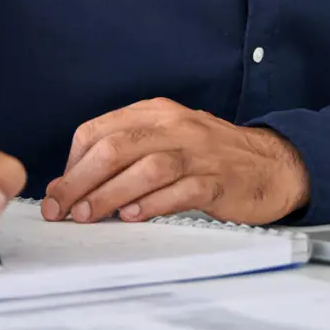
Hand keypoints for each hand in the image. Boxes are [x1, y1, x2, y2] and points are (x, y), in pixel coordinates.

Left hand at [42, 98, 308, 225]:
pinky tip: (132, 217)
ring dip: (110, 194)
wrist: (272, 164)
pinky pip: (180, 191)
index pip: (99, 130)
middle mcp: (176, 126)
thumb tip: (72, 185)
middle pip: (116, 147)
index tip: (58, 193)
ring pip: (145, 168)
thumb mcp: (167, 141)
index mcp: (156, 113)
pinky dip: (152, 204)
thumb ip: (125, 156)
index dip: (72, 164)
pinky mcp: (218, 181)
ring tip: (88, 216)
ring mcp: (199, 153)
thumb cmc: (211, 157)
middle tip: (60, 209)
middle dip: (80, 181)